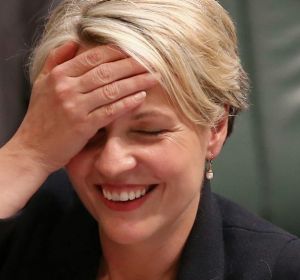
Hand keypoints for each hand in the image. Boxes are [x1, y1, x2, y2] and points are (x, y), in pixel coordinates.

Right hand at [9, 42, 157, 172]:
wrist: (32, 148)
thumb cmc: (40, 117)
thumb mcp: (42, 83)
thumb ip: (56, 60)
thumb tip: (74, 42)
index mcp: (59, 75)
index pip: (93, 57)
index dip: (116, 53)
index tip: (134, 51)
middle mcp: (67, 88)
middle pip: (106, 71)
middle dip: (131, 65)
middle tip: (151, 62)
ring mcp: (75, 107)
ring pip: (111, 90)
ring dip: (135, 82)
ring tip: (153, 78)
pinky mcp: (83, 126)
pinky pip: (110, 111)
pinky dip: (127, 103)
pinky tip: (141, 97)